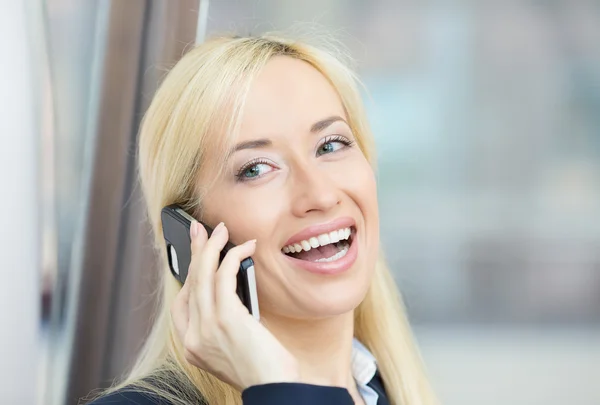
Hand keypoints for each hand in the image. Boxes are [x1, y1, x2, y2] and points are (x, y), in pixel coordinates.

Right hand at [171, 221, 299, 390]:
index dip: (189, 277)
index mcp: (193, 347)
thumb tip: (230, 289)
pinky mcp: (225, 318)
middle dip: (195, 253)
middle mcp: (193, 338)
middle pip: (190, 284)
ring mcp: (206, 328)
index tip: (197, 258)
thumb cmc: (264, 370)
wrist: (275, 389)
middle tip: (199, 230)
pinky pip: (223, 277)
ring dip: (210, 247)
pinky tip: (243, 247)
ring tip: (219, 229)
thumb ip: (224, 323)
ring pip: (202, 276)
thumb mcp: (235, 347)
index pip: (181, 304)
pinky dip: (232, 257)